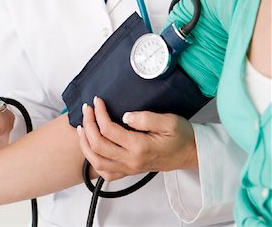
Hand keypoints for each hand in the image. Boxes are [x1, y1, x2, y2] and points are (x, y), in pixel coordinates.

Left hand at [77, 97, 197, 181]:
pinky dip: (93, 160)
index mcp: (139, 147)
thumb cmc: (181, 136)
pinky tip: (90, 147)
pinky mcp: (129, 171)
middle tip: (87, 109)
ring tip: (82, 126)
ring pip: (97, 161)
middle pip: (98, 145)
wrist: (190, 153)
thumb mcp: (169, 121)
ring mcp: (129, 168)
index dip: (99, 113)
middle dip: (88, 124)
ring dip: (85, 143)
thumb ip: (146, 118)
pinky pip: (105, 172)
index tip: (98, 100)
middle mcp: (131, 161)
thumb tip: (126, 116)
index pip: (108, 130)